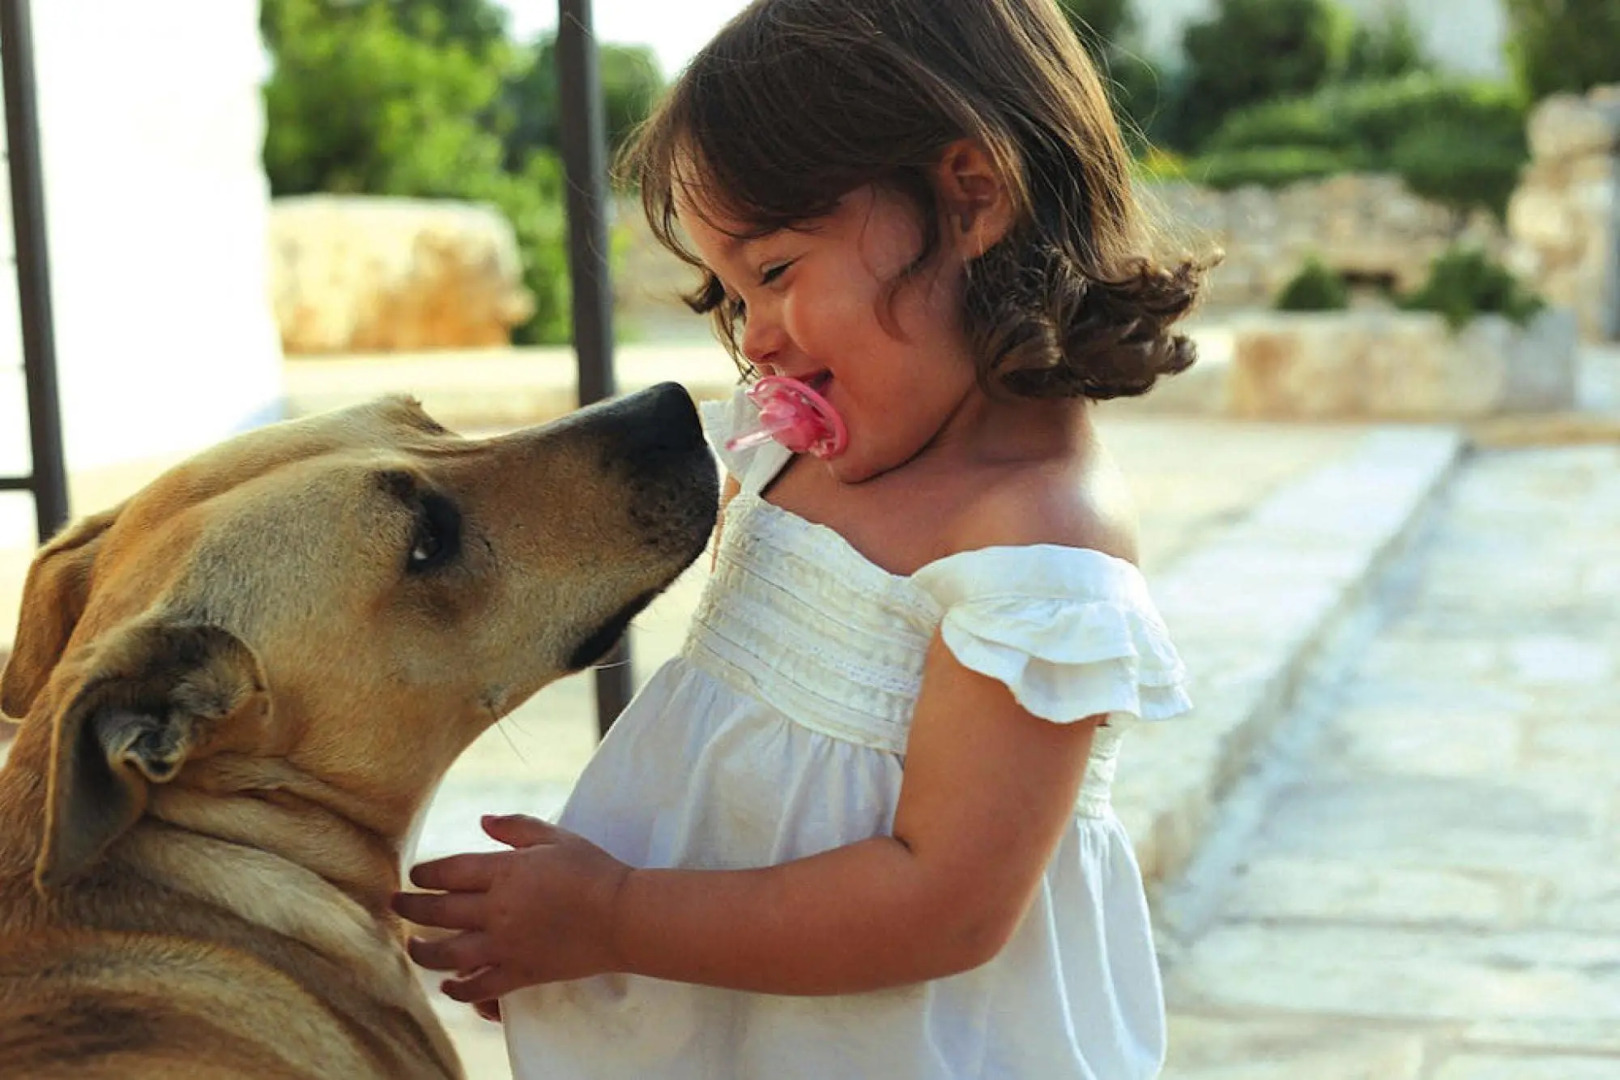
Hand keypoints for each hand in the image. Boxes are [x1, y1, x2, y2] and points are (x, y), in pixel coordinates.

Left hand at [391, 814, 630, 1003]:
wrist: (622, 916)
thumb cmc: (592, 870)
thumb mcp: (556, 837)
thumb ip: (515, 828)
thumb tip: (481, 821)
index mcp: (505, 872)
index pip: (449, 871)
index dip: (425, 873)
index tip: (414, 874)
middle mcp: (498, 910)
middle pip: (438, 912)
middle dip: (410, 908)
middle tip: (394, 904)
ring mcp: (507, 945)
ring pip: (448, 954)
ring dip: (423, 952)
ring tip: (411, 947)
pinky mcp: (521, 973)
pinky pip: (480, 987)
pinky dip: (459, 990)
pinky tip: (448, 986)